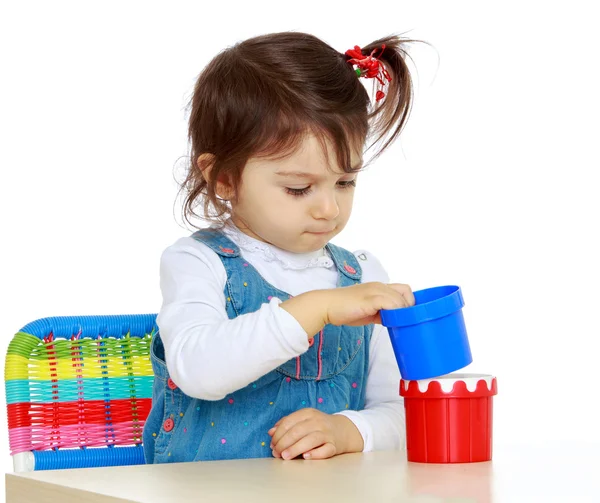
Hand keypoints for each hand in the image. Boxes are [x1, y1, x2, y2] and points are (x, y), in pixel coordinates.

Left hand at [268, 408, 363, 459]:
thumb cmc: (318, 426)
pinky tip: (306, 456)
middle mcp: (318, 421)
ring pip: (310, 440)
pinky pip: (325, 450)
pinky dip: (315, 454)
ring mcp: (327, 433)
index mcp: (308, 413)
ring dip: (295, 449)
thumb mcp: (303, 420)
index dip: (278, 434)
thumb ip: (287, 424)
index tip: (272, 444)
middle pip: (297, 431)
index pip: (289, 422)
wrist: (343, 430)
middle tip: (276, 452)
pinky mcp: (334, 445)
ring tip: (285, 456)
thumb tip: (271, 432)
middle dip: (284, 443)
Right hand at [281, 282, 413, 337]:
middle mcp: (379, 286)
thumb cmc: (344, 309)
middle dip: (409, 307)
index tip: (406, 315)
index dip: (408, 302)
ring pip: (400, 298)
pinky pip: (391, 303)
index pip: (403, 289)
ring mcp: (375, 291)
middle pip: (406, 291)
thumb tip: (392, 320)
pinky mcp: (371, 299)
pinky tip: (390, 322)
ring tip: (398, 324)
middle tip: (404, 320)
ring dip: (403, 312)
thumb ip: (380, 313)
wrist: (326, 306)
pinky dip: (395, 312)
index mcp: (378, 287)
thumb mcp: (367, 311)